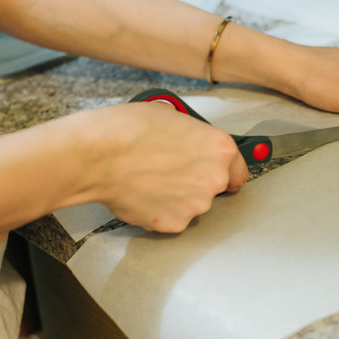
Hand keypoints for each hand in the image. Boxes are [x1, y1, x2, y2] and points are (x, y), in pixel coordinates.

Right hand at [89, 102, 247, 232]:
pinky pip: (172, 218)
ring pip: (192, 204)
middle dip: (196, 182)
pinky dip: (160, 210)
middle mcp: (214, 179)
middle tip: (169, 171)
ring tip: (150, 180)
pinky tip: (143, 194)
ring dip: (178, 197)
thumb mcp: (170, 115)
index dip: (226, 171)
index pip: (239, 170)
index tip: (219, 174)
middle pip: (214, 188)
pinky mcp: (174, 223)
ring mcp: (195, 205)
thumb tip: (186, 139)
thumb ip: (190, 133)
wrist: (98, 156)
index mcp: (220, 149)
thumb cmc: (128, 130)